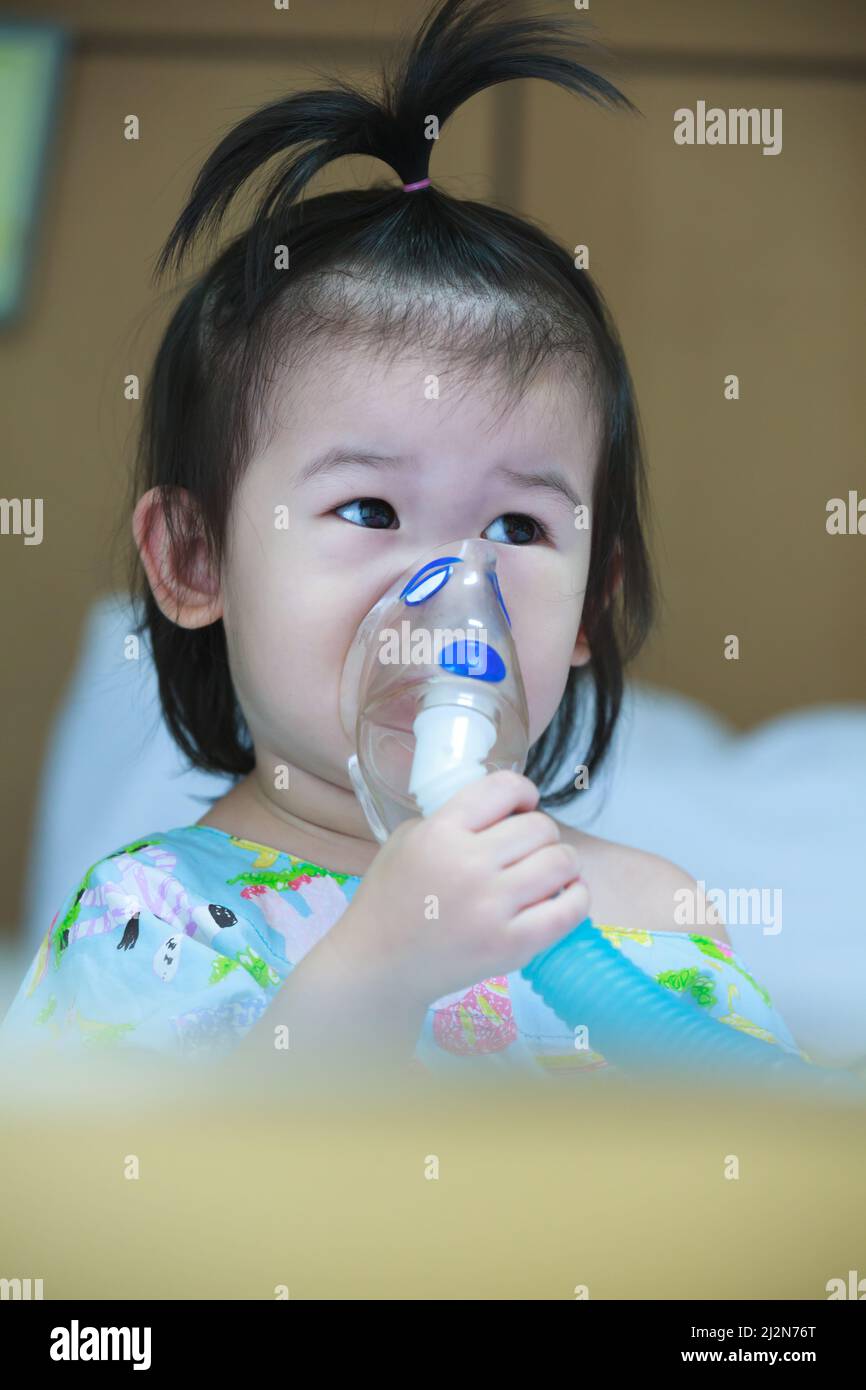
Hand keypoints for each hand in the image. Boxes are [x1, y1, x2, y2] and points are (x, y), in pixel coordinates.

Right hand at [326, 770, 589, 1006]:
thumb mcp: (407, 840)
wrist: (378, 965)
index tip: (522, 804)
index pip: (504, 788)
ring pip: (561, 862)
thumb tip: (506, 810)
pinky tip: (564, 895)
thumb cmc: (390, 900)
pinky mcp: (511, 946)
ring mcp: (492, 908)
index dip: (523, 791)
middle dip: (541, 832)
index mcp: (439, 833)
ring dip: (562, 862)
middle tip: (529, 848)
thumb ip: (452, 819)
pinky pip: (569, 910)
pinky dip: (577, 897)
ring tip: (548, 871)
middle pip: (540, 826)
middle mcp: (469, 866)